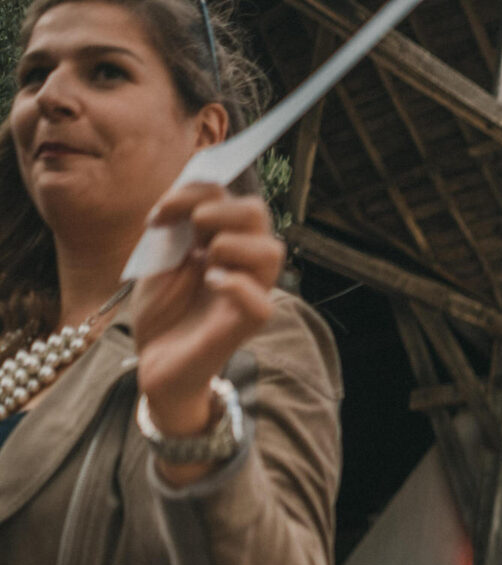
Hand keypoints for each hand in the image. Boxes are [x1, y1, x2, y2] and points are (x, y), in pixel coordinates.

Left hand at [131, 183, 284, 438]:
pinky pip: (261, 300)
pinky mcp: (247, 323)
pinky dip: (234, 285)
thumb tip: (193, 198)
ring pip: (271, 251)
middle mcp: (244, 262)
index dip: (193, 192)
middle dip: (216, 211)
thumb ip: (179, 226)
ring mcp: (249, 291)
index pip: (230, 196)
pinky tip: (209, 284)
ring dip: (229, 245)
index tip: (158, 215)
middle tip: (188, 235)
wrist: (153, 359)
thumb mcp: (160, 258)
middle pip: (257, 212)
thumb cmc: (161, 311)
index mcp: (225, 240)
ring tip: (202, 262)